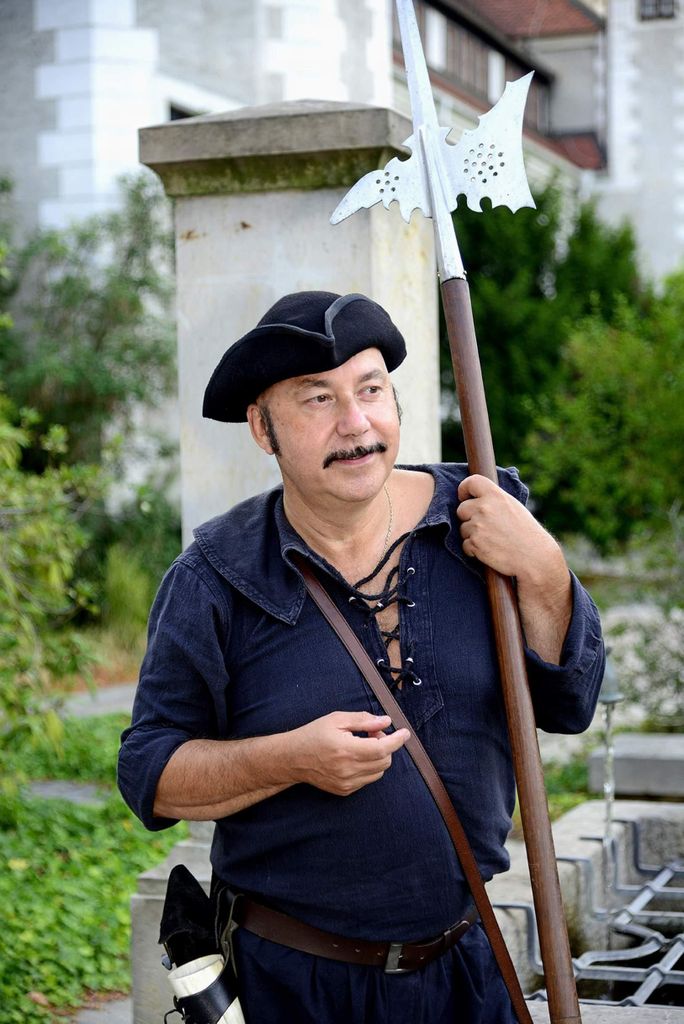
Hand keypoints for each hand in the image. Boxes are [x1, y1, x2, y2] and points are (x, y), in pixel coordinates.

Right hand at [288, 712, 409, 795]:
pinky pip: (368, 780)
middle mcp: (348, 769)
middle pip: (384, 761)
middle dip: (385, 745)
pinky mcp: (345, 791)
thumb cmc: (314, 734)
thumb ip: (363, 720)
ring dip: (378, 757)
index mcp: (346, 749)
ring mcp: (346, 783)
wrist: (293, 758)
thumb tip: (385, 721)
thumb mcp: (336, 719)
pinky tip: (355, 757)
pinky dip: (369, 767)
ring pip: (379, 772)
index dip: (397, 740)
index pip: (382, 748)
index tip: (405, 733)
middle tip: (372, 733)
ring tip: (362, 745)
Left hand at [456, 474, 565, 589]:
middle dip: (468, 518)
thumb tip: (477, 499)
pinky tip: (489, 551)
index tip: (464, 497)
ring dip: (472, 535)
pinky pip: (465, 544)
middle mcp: (485, 508)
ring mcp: (478, 526)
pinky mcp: (474, 543)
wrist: (534, 557)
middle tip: (484, 527)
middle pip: (461, 509)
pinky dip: (473, 550)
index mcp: (496, 496)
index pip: (472, 482)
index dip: (464, 489)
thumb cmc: (526, 533)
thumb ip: (494, 501)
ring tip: (492, 540)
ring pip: (463, 528)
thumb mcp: (513, 507)